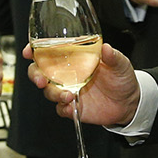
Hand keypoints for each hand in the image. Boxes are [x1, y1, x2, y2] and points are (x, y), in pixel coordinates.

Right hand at [25, 40, 139, 126]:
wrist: (128, 103)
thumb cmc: (121, 78)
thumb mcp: (121, 64)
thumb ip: (113, 56)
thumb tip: (106, 48)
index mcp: (74, 58)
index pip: (49, 51)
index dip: (35, 50)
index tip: (29, 51)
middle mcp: (67, 74)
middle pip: (40, 72)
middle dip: (35, 75)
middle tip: (41, 80)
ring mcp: (68, 90)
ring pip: (48, 91)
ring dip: (53, 93)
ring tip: (68, 96)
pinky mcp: (72, 107)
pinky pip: (60, 109)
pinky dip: (63, 108)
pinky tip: (71, 107)